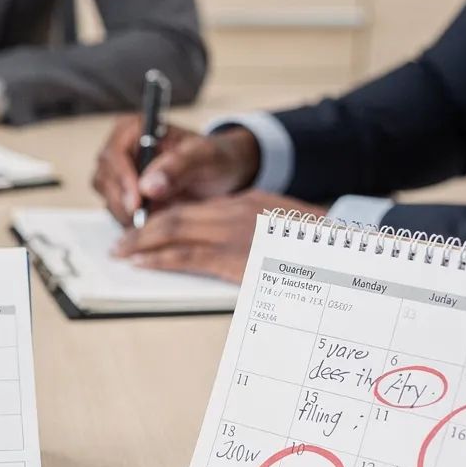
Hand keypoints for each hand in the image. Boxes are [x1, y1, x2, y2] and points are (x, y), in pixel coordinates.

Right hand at [92, 119, 262, 225]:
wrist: (222, 174)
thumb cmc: (215, 157)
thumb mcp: (204, 157)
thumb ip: (178, 167)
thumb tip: (149, 187)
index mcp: (135, 127)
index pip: (115, 155)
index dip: (123, 180)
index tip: (138, 204)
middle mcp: (121, 146)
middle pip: (105, 178)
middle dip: (123, 202)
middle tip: (145, 221)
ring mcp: (119, 170)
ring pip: (107, 196)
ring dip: (126, 214)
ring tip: (154, 222)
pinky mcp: (122, 192)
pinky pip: (115, 209)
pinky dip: (130, 220)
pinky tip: (151, 224)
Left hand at [111, 191, 327, 281]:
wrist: (344, 248)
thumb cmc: (318, 246)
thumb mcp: (283, 229)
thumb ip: (256, 233)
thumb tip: (237, 251)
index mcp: (247, 203)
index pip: (194, 209)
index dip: (164, 218)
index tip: (146, 229)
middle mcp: (235, 212)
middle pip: (176, 216)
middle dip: (144, 230)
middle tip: (121, 241)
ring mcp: (233, 232)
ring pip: (174, 232)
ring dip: (142, 243)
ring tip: (121, 253)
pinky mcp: (234, 257)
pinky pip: (187, 256)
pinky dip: (158, 259)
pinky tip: (141, 263)